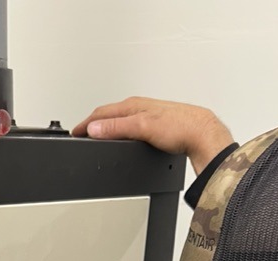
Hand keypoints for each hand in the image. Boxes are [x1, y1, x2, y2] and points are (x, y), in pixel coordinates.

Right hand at [72, 97, 233, 173]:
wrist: (202, 134)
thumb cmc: (180, 127)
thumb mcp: (143, 127)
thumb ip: (117, 128)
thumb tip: (94, 129)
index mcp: (133, 105)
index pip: (101, 114)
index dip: (86, 124)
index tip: (75, 133)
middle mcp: (139, 107)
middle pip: (109, 115)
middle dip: (93, 124)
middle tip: (82, 134)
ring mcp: (147, 115)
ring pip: (120, 120)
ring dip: (107, 127)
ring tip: (98, 135)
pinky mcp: (155, 125)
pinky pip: (131, 127)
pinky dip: (120, 132)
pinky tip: (123, 138)